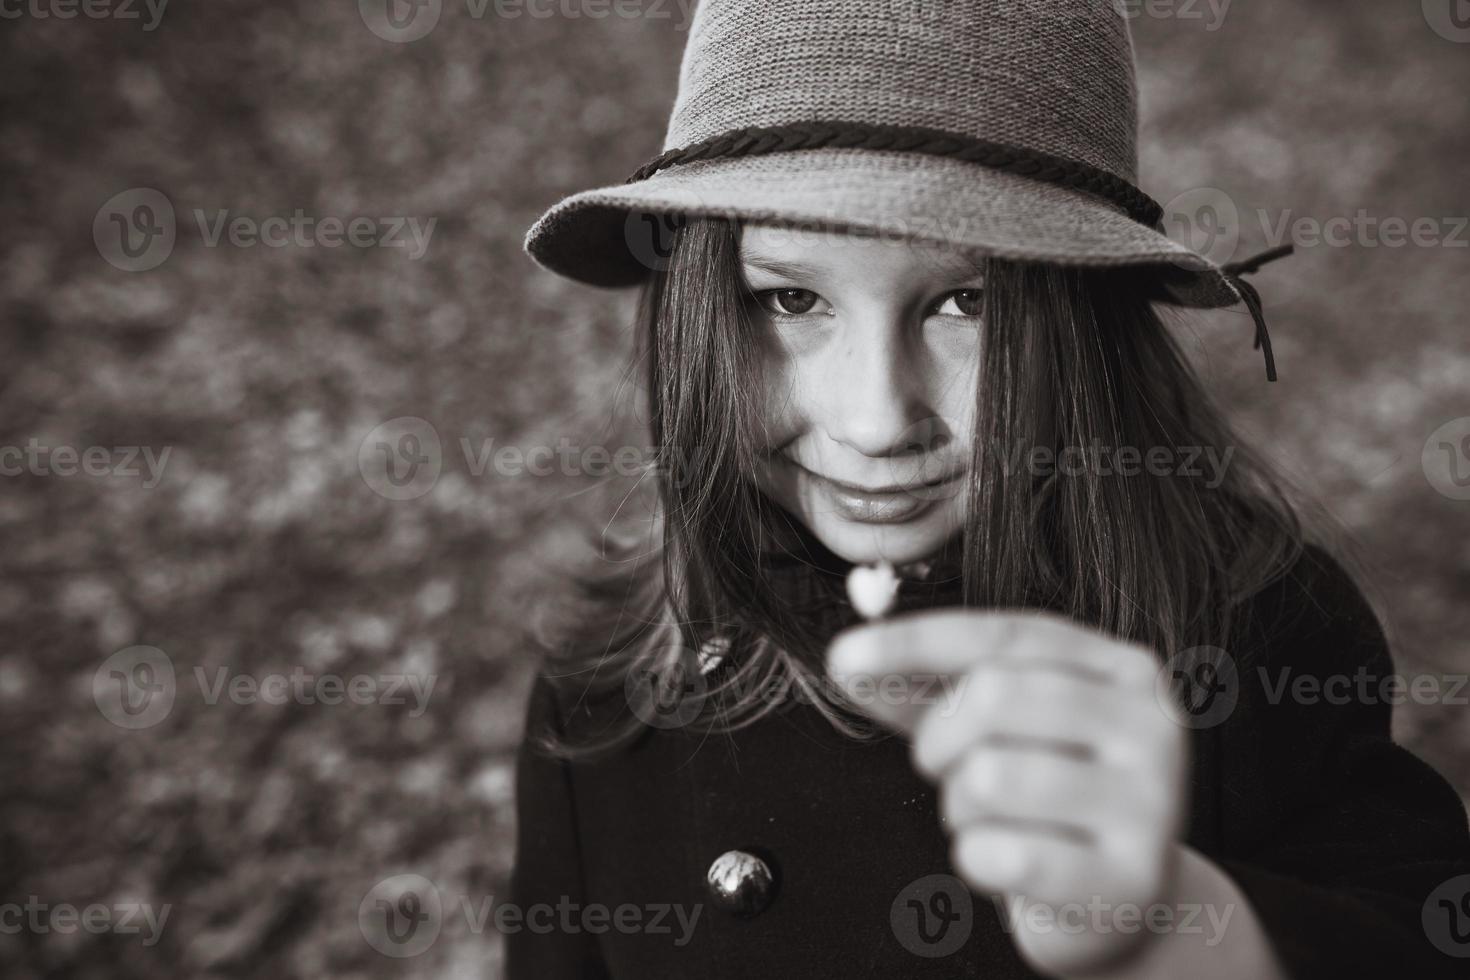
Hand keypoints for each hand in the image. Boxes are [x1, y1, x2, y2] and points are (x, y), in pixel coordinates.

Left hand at [827, 610, 1189, 976]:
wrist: (1122, 901)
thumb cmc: (1050, 801)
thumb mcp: (996, 729)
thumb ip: (927, 690)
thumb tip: (851, 664)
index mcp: (1122, 668)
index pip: (1002, 635)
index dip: (915, 641)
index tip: (844, 657)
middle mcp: (1150, 724)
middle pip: (994, 695)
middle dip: (938, 740)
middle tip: (945, 770)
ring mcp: (1150, 802)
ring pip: (991, 776)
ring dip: (960, 805)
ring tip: (989, 821)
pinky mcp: (1129, 878)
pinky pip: (1001, 854)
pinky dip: (977, 859)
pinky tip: (1008, 864)